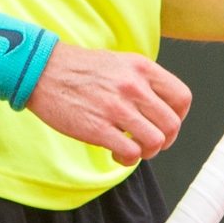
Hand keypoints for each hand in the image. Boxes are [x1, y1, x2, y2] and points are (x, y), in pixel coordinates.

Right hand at [27, 46, 191, 164]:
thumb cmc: (79, 69)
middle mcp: (133, 86)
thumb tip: (162, 108)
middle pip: (171, 125)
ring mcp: (116, 108)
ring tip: (131, 147)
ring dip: (147, 151)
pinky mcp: (98, 128)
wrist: (41, 71)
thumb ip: (143, 81)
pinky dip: (128, 160)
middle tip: (148, 141)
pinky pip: (131, 153)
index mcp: (141, 68)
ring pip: (155, 142)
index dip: (178, 117)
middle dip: (164, 140)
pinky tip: (116, 154)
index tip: (164, 123)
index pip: (182, 98)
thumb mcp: (119, 62)